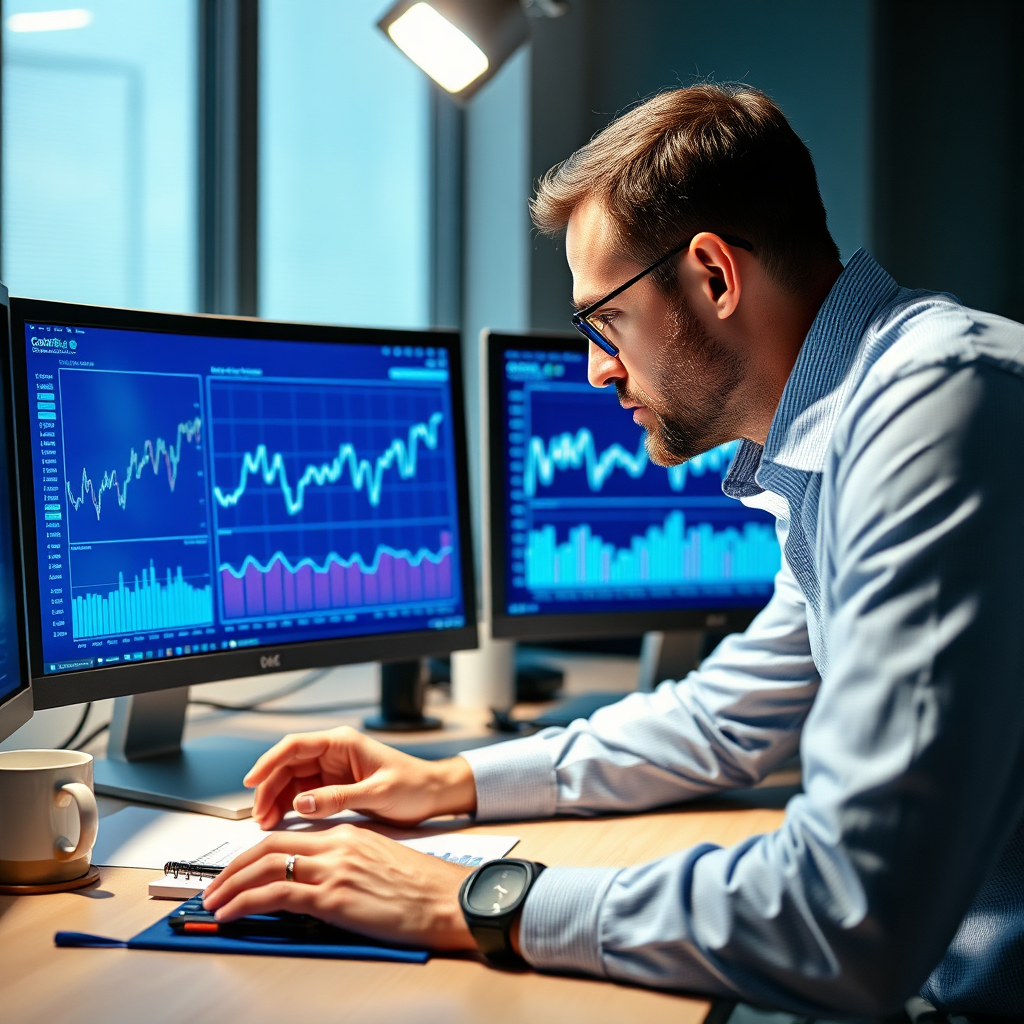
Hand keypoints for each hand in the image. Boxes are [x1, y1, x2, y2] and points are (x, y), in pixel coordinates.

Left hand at [201, 826, 476, 950]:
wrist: (449, 900)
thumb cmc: (425, 890)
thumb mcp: (381, 865)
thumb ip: (348, 865)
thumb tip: (322, 884)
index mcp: (350, 835)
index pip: (290, 836)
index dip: (256, 852)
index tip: (240, 868)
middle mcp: (338, 845)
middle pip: (269, 845)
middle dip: (233, 866)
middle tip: (214, 885)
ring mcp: (334, 869)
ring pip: (264, 865)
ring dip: (230, 884)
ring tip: (212, 901)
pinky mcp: (332, 896)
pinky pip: (274, 893)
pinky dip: (244, 901)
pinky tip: (230, 913)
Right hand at [245, 726, 476, 828]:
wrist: (434, 794)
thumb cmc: (414, 785)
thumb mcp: (377, 793)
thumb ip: (338, 798)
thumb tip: (301, 803)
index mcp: (343, 743)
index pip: (295, 746)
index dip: (269, 762)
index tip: (252, 781)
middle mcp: (334, 753)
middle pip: (288, 765)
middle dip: (269, 788)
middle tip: (259, 815)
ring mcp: (332, 770)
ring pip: (292, 780)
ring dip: (276, 799)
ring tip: (266, 822)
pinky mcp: (335, 786)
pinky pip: (304, 793)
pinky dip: (290, 806)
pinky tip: (282, 821)